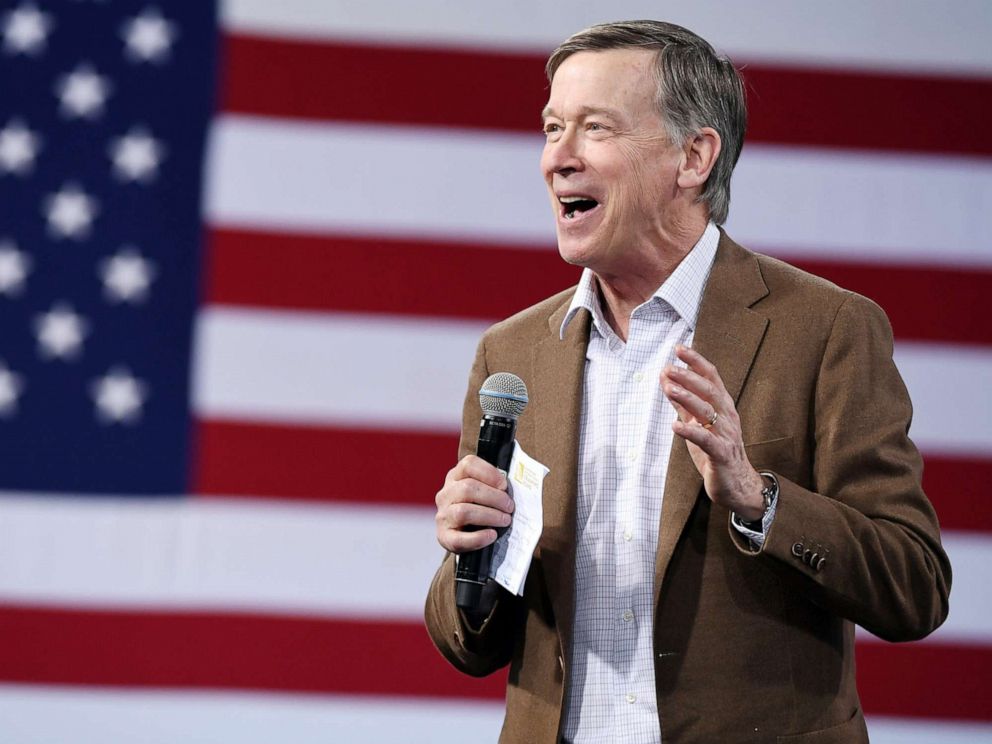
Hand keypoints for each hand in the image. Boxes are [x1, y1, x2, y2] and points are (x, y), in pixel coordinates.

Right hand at [435, 455, 514, 552]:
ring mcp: (443, 515)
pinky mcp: (445, 537)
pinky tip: (492, 536)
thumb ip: (493, 486)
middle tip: (510, 507)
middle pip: (468, 488)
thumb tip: (513, 489)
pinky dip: (479, 538)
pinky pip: (460, 538)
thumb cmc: (479, 508)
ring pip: (464, 512)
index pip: (468, 465)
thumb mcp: (483, 491)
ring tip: (505, 520)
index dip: (488, 472)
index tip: (504, 485)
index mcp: (455, 477)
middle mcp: (446, 494)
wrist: (462, 534)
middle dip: (494, 498)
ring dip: (490, 516)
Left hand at [660, 345, 764, 520]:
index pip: (711, 377)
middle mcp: (727, 417)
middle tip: (669, 368)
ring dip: (687, 399)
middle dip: (688, 377)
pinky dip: (690, 432)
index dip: (696, 362)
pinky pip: (706, 440)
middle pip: (709, 390)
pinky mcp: (721, 454)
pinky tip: (675, 426)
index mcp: (723, 406)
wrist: (737, 484)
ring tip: (669, 388)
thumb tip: (666, 380)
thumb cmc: (715, 451)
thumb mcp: (698, 424)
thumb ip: (683, 403)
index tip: (679, 348)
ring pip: (708, 412)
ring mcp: (726, 435)